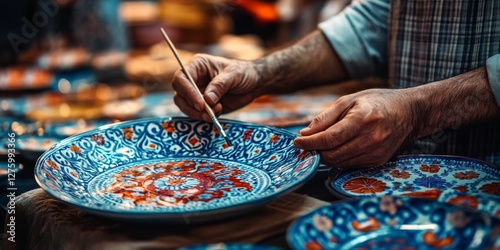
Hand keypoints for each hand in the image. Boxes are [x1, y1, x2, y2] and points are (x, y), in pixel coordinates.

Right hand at [172, 54, 260, 120]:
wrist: (254, 84)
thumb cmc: (244, 73)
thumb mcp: (234, 75)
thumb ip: (220, 85)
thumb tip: (207, 99)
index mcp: (198, 66)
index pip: (181, 78)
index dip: (187, 91)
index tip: (200, 104)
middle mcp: (194, 79)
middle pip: (179, 95)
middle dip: (190, 107)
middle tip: (206, 112)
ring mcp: (197, 93)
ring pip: (185, 106)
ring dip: (198, 114)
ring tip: (215, 113)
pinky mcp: (203, 105)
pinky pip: (197, 114)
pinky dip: (205, 117)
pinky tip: (219, 112)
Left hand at [294, 88, 415, 169]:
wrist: (410, 112)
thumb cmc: (377, 102)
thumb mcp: (349, 100)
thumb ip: (326, 118)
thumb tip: (305, 133)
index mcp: (362, 119)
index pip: (329, 138)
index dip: (310, 143)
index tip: (297, 142)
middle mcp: (370, 138)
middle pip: (332, 155)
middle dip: (314, 152)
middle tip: (304, 146)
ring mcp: (376, 152)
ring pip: (340, 163)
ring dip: (325, 157)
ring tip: (318, 147)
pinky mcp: (378, 161)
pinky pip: (350, 165)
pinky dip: (339, 159)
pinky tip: (336, 149)